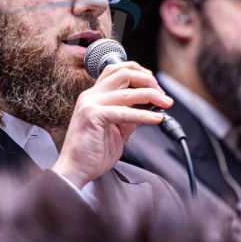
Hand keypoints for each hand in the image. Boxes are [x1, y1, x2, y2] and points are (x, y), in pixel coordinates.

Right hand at [53, 61, 170, 189]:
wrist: (75, 171)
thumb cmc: (93, 153)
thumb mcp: (117, 130)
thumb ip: (130, 116)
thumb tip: (150, 107)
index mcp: (94, 96)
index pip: (116, 71)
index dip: (138, 72)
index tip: (155, 84)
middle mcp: (90, 96)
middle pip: (123, 73)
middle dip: (148, 80)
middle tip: (163, 94)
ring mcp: (90, 104)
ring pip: (127, 91)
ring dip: (152, 95)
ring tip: (165, 104)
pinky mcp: (92, 116)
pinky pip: (124, 112)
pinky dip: (143, 114)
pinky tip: (156, 118)